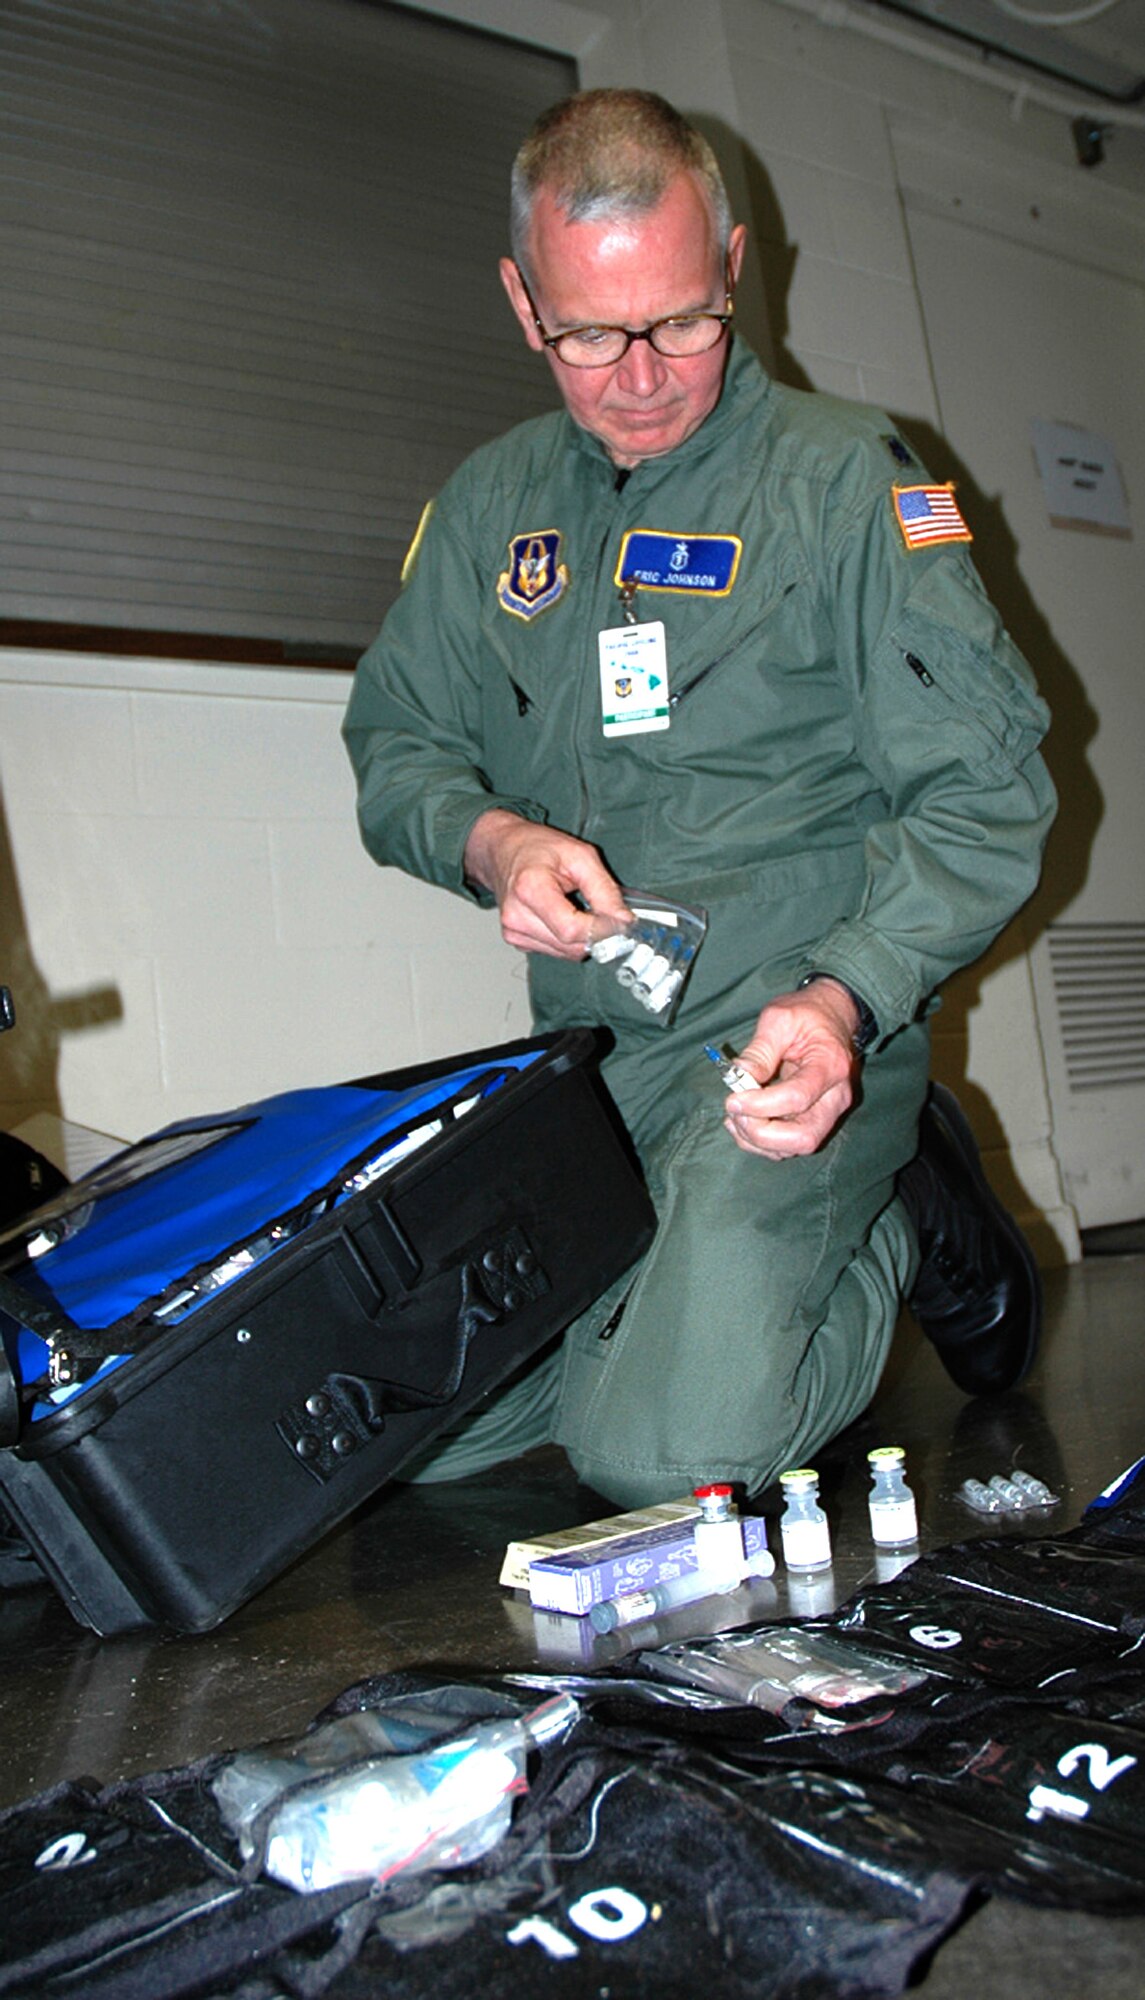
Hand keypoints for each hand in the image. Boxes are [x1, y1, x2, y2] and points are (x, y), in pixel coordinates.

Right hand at [464, 810, 630, 958]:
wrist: (503, 849)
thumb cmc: (536, 848)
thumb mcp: (580, 855)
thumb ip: (604, 889)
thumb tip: (623, 920)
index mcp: (530, 889)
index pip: (572, 930)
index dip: (602, 929)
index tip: (620, 921)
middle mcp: (517, 916)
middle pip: (571, 946)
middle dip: (595, 933)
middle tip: (603, 912)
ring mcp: (513, 931)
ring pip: (566, 953)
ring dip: (582, 937)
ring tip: (577, 908)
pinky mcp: (516, 940)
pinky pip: (555, 951)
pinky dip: (567, 939)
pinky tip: (562, 915)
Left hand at [721, 979, 859, 1159]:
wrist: (832, 1017)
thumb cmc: (807, 1014)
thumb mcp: (779, 1019)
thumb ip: (759, 1051)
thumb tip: (737, 1079)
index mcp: (830, 1065)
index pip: (797, 1097)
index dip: (761, 1104)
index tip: (732, 1098)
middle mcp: (836, 1097)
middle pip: (804, 1137)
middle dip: (761, 1133)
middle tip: (735, 1112)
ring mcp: (829, 1112)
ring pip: (795, 1147)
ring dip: (758, 1140)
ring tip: (734, 1116)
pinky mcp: (816, 1120)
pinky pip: (789, 1145)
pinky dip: (761, 1142)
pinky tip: (742, 1121)